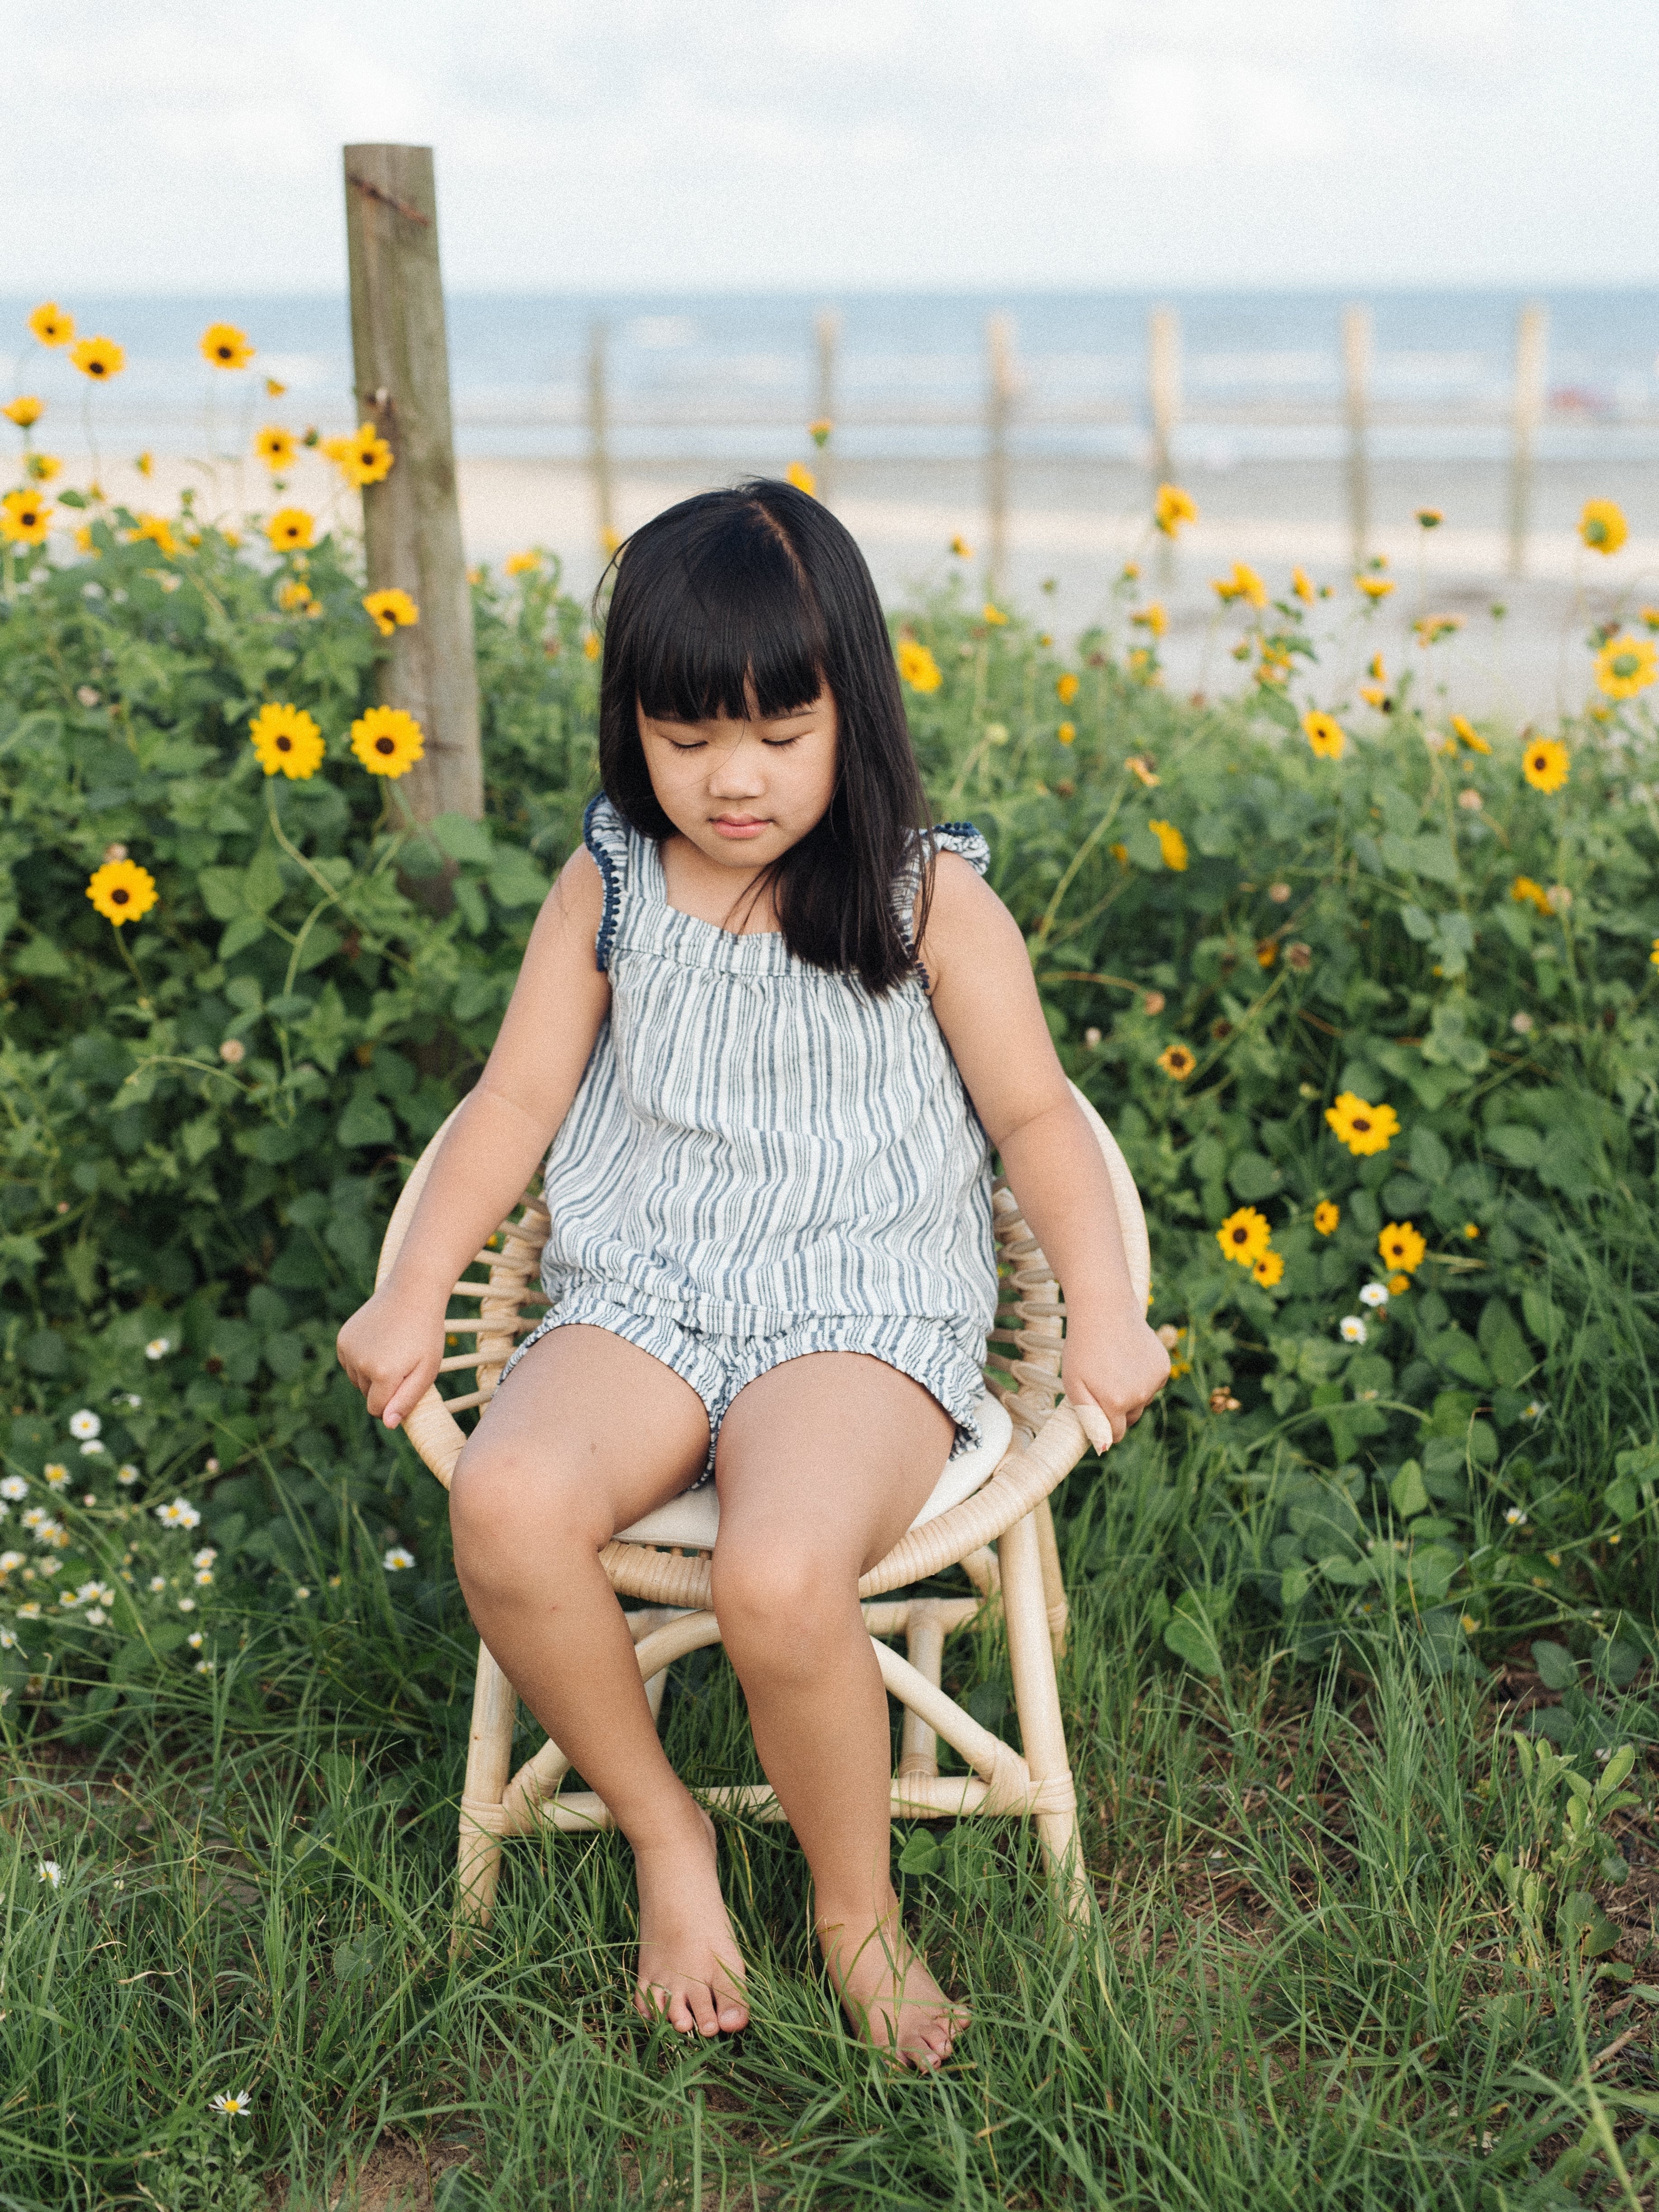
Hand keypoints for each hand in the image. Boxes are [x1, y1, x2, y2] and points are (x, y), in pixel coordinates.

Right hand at [336, 1282, 446, 1430]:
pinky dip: (362, 1359)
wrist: (412, 1291)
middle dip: (384, 1387)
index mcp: (382, 1374)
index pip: (377, 1410)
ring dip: (372, 1374)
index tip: (406, 1388)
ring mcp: (348, 1350)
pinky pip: (350, 1363)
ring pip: (358, 1380)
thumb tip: (387, 1424)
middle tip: (404, 1362)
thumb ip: (406, 1400)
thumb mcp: (427, 1370)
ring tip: (393, 1350)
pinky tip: (380, 1342)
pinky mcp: (343, 1339)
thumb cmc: (426, 1333)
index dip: (393, 1405)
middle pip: (367, 1395)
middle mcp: (360, 1364)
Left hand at [1060, 1308, 1170, 1452]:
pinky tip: (1129, 1357)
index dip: (1103, 1426)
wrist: (1104, 1309)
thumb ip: (1089, 1419)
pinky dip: (1143, 1376)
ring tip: (1113, 1365)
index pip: (1115, 1435)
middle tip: (1101, 1381)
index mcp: (1116, 1404)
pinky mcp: (1164, 1367)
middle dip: (1117, 1408)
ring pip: (1142, 1400)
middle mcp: (1139, 1397)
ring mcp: (1154, 1382)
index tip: (1096, 1409)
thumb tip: (1105, 1448)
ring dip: (1130, 1391)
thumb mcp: (1073, 1385)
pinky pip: (1152, 1384)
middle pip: (1130, 1418)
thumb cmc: (1081, 1347)